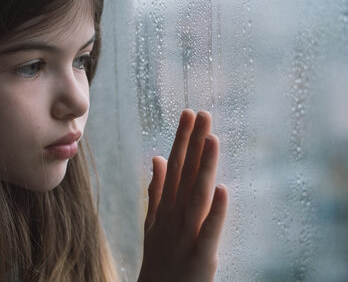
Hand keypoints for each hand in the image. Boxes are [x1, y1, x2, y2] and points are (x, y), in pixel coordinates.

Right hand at [138, 109, 227, 281]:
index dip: (182, 140)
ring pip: (195, 196)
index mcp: (165, 208)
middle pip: (184, 175)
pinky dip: (215, 211)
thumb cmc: (158, 261)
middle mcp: (173, 217)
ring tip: (212, 138)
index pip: (175, 167)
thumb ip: (156, 190)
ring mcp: (185, 236)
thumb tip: (157, 157)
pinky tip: (222, 189)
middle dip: (192, 143)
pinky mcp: (201, 257)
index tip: (189, 115)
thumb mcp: (153, 223)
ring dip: (203, 167)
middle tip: (201, 113)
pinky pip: (209, 231)